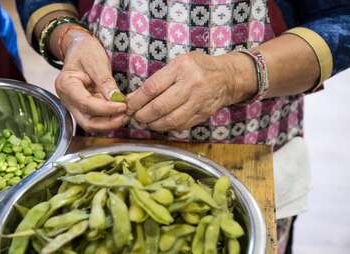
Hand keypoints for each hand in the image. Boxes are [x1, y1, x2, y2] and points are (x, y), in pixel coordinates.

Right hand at [54, 26, 127, 132]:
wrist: (80, 48)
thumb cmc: (86, 51)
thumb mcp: (96, 61)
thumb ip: (105, 81)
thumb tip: (116, 99)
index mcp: (66, 85)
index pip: (86, 104)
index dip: (106, 109)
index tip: (123, 106)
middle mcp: (67, 100)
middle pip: (87, 122)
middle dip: (108, 123)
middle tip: (126, 115)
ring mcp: (75, 106)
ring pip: (92, 124)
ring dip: (110, 123)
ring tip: (126, 114)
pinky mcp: (84, 108)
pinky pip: (97, 118)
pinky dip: (109, 118)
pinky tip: (121, 112)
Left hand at [127, 51, 255, 131]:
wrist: (226, 78)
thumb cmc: (197, 67)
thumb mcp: (177, 64)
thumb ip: (156, 80)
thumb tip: (134, 98)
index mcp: (181, 68)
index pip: (152, 88)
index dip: (136, 100)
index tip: (128, 105)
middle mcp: (191, 85)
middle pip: (159, 107)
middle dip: (142, 115)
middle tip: (135, 116)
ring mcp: (198, 102)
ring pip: (170, 120)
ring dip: (153, 124)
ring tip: (146, 121)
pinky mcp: (203, 115)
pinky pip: (180, 126)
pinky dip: (166, 127)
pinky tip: (160, 123)